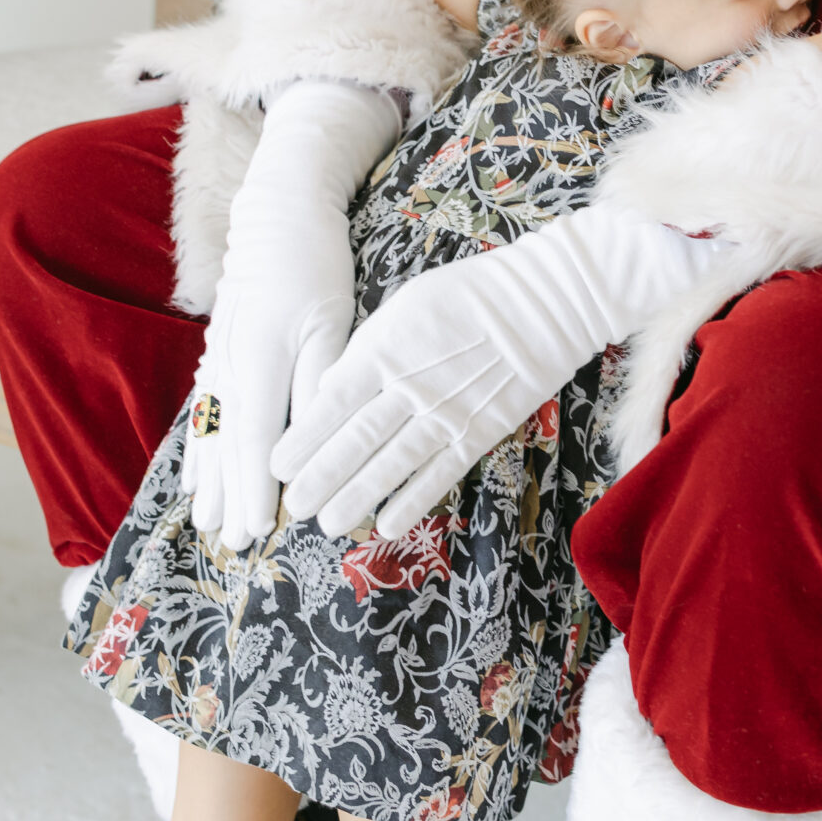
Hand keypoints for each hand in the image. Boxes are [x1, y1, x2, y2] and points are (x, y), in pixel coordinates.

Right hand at [184, 80, 399, 551]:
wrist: (278, 209)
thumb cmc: (317, 263)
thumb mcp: (332, 321)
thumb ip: (319, 383)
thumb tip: (313, 441)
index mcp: (262, 358)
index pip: (257, 438)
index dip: (254, 487)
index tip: (257, 529)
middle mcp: (231, 364)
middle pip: (228, 442)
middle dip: (230, 495)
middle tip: (232, 544)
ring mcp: (219, 355)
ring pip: (210, 428)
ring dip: (209, 477)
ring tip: (205, 521)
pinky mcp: (219, 347)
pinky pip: (203, 407)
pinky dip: (199, 444)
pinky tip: (196, 471)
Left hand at [271, 204, 728, 540]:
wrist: (543, 304)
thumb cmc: (468, 295)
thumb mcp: (404, 307)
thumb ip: (367, 351)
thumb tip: (332, 389)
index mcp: (385, 350)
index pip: (332, 402)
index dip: (304, 438)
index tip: (277, 464)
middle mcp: (410, 387)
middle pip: (354, 440)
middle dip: (319, 477)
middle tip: (291, 506)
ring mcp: (446, 413)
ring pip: (391, 464)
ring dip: (357, 497)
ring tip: (328, 524)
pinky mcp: (479, 432)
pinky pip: (440, 473)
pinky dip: (413, 501)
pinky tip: (388, 525)